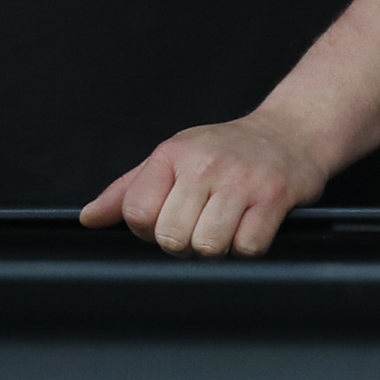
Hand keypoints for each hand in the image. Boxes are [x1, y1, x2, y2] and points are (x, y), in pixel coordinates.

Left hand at [82, 115, 331, 256]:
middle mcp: (205, 164)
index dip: (150, 228)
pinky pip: (247, 247)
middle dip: (184, 243)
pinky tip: (251, 224)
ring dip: (216, 247)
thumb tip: (88, 218)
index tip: (169, 216)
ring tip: (226, 225)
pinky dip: (248, 245)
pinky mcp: (274, 196)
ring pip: (207, 246)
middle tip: (201, 223)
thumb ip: (128, 190)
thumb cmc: (227, 149)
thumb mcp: (174, 157)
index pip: (137, 214)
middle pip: (171, 237)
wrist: (291, 132)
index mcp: (173, 154)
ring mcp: (241, 180)